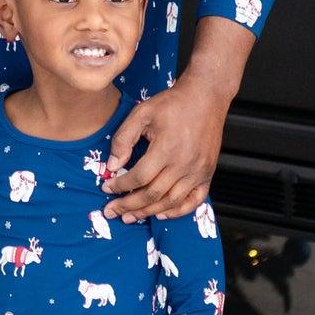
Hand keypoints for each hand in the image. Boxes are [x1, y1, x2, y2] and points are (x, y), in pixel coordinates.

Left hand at [102, 80, 228, 222]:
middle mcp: (184, 164)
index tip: (106, 187)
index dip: (119, 186)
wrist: (206, 97)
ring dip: (148, 212)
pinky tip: (162, 214)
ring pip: (171, 202)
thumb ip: (124, 139)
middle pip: (152, 195)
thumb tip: (112, 166)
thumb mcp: (142, 113)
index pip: (138, 177)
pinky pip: (194, 201)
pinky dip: (178, 211)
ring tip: (130, 217)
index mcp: (166, 149)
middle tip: (111, 211)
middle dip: (128, 206)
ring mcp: (198, 171)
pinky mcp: (207, 174)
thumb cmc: (174, 103)